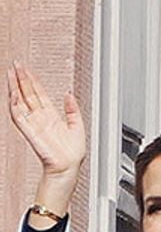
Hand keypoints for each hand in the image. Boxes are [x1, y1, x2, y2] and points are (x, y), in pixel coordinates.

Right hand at [7, 63, 85, 178]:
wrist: (68, 167)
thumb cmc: (72, 154)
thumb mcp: (77, 127)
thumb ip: (73, 110)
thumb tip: (69, 94)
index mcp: (51, 116)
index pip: (39, 93)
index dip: (33, 80)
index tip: (27, 69)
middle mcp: (40, 118)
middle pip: (27, 93)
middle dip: (21, 78)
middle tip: (16, 64)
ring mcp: (33, 123)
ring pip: (20, 101)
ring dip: (15, 87)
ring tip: (11, 73)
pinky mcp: (29, 131)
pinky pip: (18, 115)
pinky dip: (15, 104)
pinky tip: (13, 93)